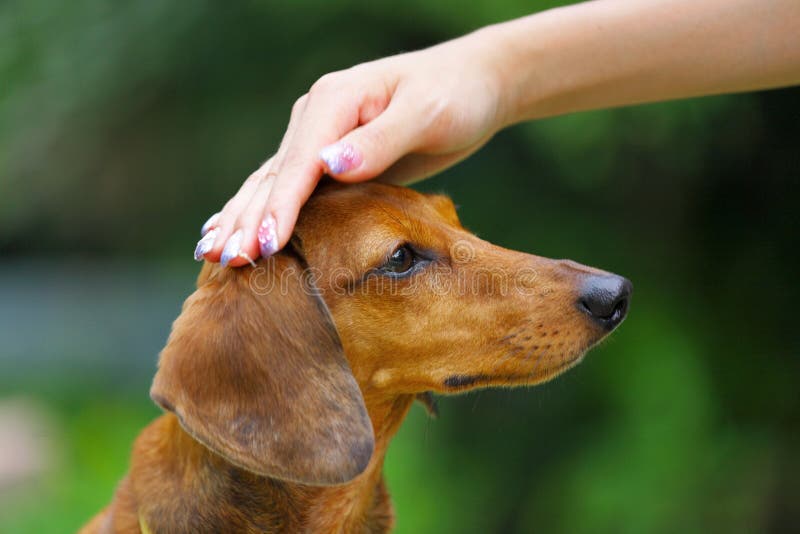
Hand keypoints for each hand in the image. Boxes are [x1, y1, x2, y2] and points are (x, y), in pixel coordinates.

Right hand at [194, 28, 509, 266]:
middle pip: (274, 176)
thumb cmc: (455, 97)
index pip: (298, 164)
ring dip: (242, 217)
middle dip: (248, 219)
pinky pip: (288, 186)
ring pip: (271, 183)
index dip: (279, 208)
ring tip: (210, 253)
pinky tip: (234, 227)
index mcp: (334, 101)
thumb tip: (330, 165)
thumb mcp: (426, 114)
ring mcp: (318, 135)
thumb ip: (379, 140)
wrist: (471, 85)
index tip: (262, 247)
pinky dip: (260, 209)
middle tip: (222, 262)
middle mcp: (316, 116)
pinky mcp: (329, 156)